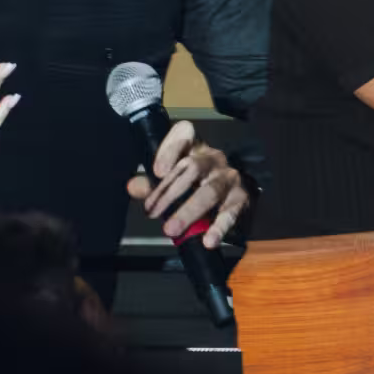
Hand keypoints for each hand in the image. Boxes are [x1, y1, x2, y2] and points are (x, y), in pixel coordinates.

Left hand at [125, 118, 249, 248]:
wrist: (228, 192)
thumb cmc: (192, 183)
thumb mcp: (168, 180)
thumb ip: (149, 184)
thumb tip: (133, 187)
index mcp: (193, 148)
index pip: (184, 134)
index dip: (170, 149)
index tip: (157, 171)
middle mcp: (212, 158)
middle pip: (192, 168)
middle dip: (169, 193)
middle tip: (153, 213)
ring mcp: (228, 177)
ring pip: (210, 191)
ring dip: (189, 211)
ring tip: (171, 230)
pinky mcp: (240, 198)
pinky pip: (230, 212)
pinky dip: (219, 227)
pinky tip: (209, 240)